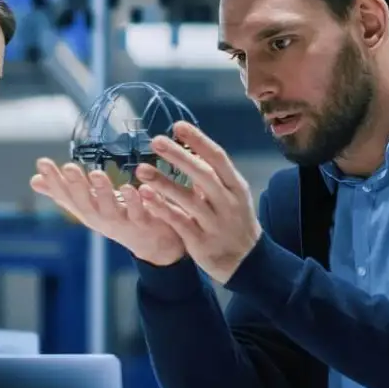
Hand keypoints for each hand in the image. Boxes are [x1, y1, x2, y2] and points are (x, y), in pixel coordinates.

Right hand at [30, 159, 186, 266]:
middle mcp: (101, 218)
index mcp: (86, 210)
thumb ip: (63, 192)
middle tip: (69, 167)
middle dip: (76, 186)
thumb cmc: (116, 218)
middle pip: (85, 204)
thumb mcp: (88, 205)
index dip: (54, 181)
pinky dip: (139, 201)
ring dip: (104, 192)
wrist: (153, 244)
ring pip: (111, 209)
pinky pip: (141, 212)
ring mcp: (122, 222)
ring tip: (98, 175)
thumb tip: (34, 180)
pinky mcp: (145, 222)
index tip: (43, 163)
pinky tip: (138, 187)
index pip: (66, 195)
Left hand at [133, 121, 262, 284]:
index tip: (178, 126)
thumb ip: (214, 175)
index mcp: (236, 186)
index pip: (218, 158)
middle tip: (156, 141)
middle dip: (179, 156)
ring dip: (164, 183)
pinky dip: (163, 209)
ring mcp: (215, 223)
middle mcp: (227, 202)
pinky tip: (146, 197)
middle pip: (203, 175)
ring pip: (189, 200)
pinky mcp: (201, 242)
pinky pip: (180, 222)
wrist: (247, 261)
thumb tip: (191, 147)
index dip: (198, 141)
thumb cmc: (234, 221)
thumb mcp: (233, 195)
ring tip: (141, 169)